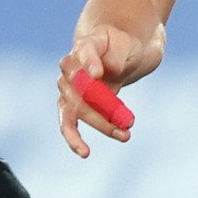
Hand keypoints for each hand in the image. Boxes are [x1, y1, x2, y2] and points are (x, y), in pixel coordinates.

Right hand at [57, 20, 163, 156]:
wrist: (114, 53)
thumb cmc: (122, 48)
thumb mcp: (128, 46)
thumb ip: (119, 56)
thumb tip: (110, 70)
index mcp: (86, 44)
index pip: (85, 52)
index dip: (90, 63)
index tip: (98, 74)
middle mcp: (71, 66)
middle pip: (82, 87)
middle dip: (105, 107)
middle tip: (130, 121)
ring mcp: (68, 87)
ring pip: (77, 108)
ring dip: (101, 124)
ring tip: (125, 135)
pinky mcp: (71, 105)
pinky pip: (67, 123)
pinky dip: (74, 139)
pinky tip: (84, 152)